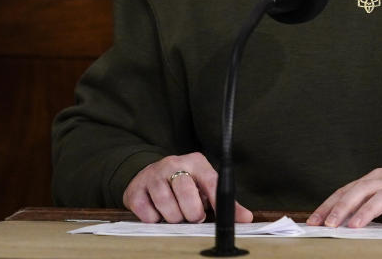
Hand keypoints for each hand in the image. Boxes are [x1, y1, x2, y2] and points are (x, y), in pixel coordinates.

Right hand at [122, 152, 253, 223]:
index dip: (215, 202)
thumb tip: (246, 218)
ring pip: (167, 206)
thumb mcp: (205, 187)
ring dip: (173, 218)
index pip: (211, 181)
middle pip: (186, 194)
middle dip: (191, 213)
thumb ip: (224, 203)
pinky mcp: (136, 189)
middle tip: (191, 216)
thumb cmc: (184, 184)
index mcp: (196, 162)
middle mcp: (174, 163)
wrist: (149, 175)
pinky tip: (157, 212)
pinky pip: (148, 215)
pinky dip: (154, 219)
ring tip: (175, 213)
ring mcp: (153, 175)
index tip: (214, 217)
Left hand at [306, 162, 381, 228]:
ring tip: (354, 226)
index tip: (314, 220)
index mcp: (379, 178)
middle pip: (362, 191)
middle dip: (343, 207)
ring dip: (367, 211)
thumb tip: (341, 215)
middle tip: (328, 224)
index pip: (349, 189)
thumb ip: (369, 198)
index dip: (330, 204)